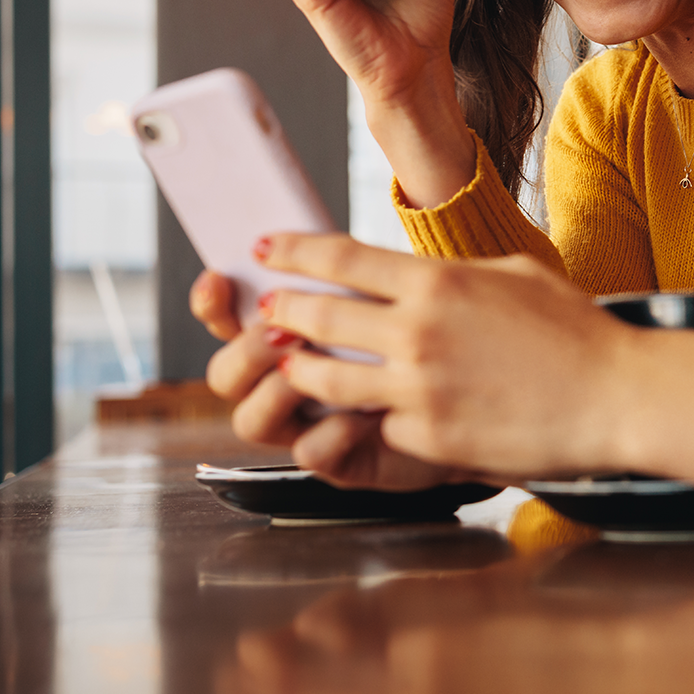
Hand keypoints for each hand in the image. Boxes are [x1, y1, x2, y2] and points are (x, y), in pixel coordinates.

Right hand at [193, 267, 483, 489]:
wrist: (482, 394)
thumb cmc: (433, 335)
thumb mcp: (397, 291)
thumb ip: (351, 269)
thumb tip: (314, 236)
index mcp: (290, 332)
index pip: (227, 318)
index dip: (211, 302)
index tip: (219, 277)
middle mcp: (287, 380)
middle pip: (226, 372)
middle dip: (245, 349)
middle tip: (279, 328)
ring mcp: (308, 422)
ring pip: (251, 419)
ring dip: (276, 390)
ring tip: (313, 366)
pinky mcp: (340, 458)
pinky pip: (309, 453)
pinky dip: (329, 433)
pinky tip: (364, 413)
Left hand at [256, 233, 693, 506]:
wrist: (615, 395)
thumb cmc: (577, 331)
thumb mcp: (515, 275)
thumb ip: (457, 274)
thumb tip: (419, 273)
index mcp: (438, 281)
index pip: (341, 257)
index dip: (293, 251)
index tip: (266, 247)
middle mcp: (417, 330)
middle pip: (317, 316)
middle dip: (282, 311)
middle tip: (267, 310)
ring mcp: (417, 386)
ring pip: (325, 378)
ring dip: (303, 369)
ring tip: (294, 365)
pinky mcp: (426, 436)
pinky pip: (374, 423)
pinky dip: (366, 417)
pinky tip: (362, 413)